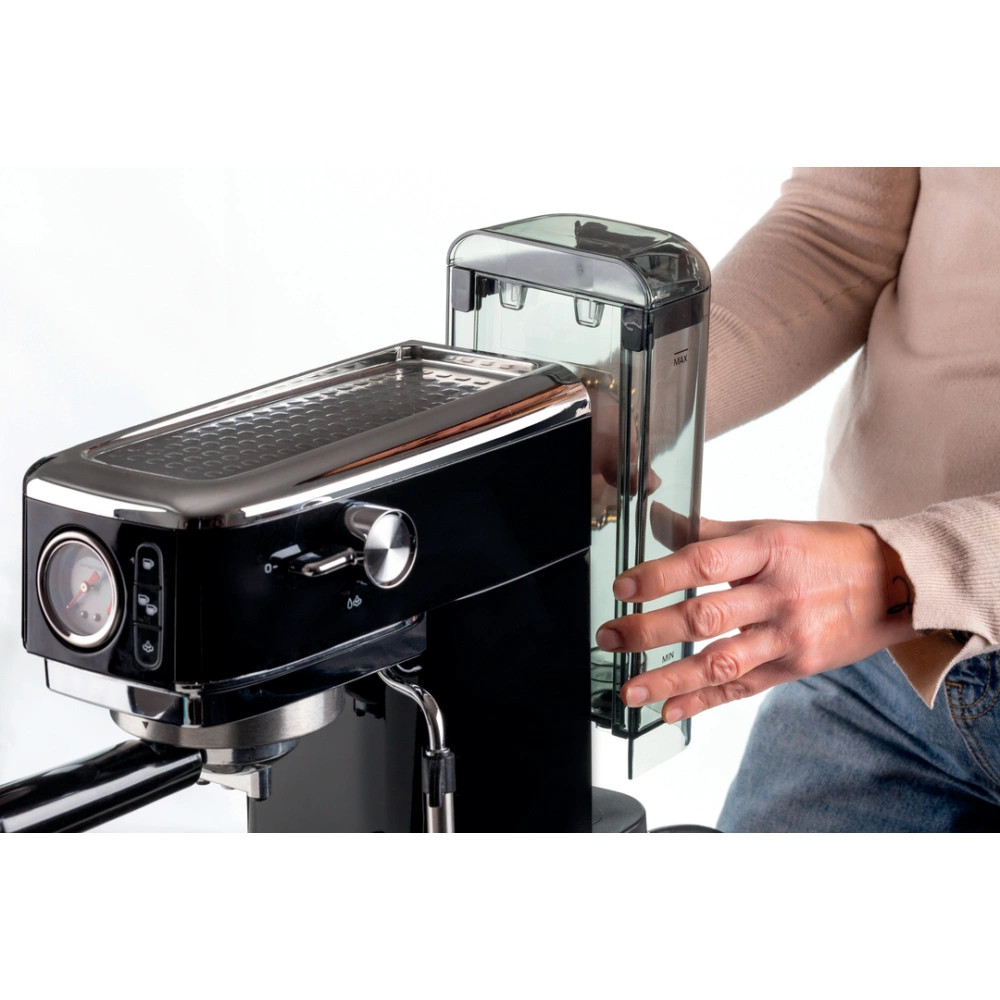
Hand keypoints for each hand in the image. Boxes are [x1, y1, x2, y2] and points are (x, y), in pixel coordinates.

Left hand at [595, 517, 921, 721]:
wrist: (896, 583)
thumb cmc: (823, 552)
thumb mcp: (768, 529)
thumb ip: (708, 530)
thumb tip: (654, 517)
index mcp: (767, 549)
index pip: (703, 562)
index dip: (659, 576)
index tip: (621, 588)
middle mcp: (777, 594)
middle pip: (704, 617)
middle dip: (650, 632)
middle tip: (609, 639)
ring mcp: (788, 635)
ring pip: (720, 662)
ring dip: (669, 679)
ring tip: (629, 691)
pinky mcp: (796, 667)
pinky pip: (743, 688)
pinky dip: (704, 701)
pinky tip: (670, 710)